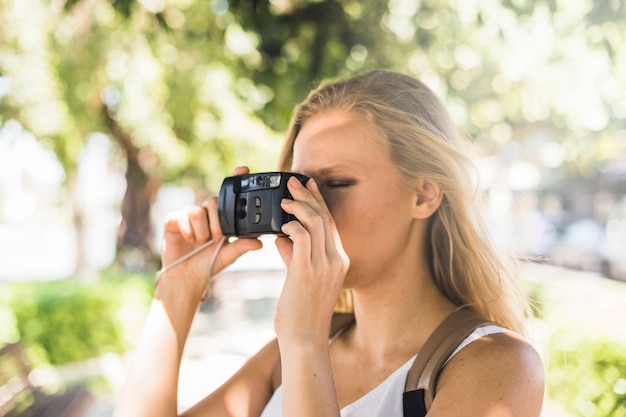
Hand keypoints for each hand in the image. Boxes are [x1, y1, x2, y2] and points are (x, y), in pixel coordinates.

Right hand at [159, 166, 262, 294]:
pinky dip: (187, 231)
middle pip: (213, 201)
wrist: (186, 277)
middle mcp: (205, 213)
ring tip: (201, 243)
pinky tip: (189, 240)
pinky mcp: (173, 220)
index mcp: (220, 218)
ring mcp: (188, 215)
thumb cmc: (208, 264)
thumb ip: (241, 246)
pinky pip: (182, 216)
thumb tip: (259, 242)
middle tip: (217, 238)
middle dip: (217, 222)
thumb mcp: (228, 255)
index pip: (228, 195)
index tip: (244, 169)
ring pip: (198, 210)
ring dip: (202, 231)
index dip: (235, 179)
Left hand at [274, 176, 349, 344]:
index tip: (309, 184)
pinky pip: (300, 238)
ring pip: (314, 223)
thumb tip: (281, 239)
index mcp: (338, 260)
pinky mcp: (307, 272)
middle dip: (308, 195)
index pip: (330, 222)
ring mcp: (324, 266)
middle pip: (324, 217)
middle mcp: (335, 260)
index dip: (319, 200)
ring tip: (283, 200)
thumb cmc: (301, 312)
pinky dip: (290, 227)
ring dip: (297, 207)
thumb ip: (294, 256)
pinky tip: (279, 227)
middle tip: (292, 181)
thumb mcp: (301, 278)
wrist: (304, 339)